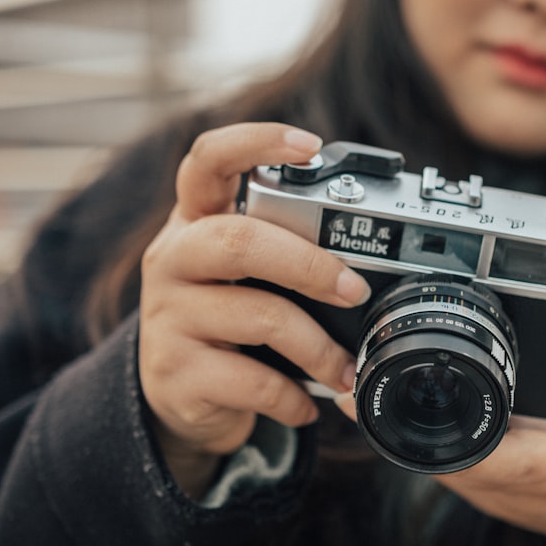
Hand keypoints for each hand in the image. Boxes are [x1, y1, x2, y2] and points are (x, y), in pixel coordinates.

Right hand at [139, 123, 370, 497]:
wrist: (179, 397)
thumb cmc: (229, 318)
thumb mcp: (248, 274)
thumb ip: (287, 250)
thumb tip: (377, 256)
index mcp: (196, 221)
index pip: (208, 160)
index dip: (255, 143)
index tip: (309, 145)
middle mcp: (173, 259)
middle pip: (239, 241)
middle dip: (311, 265)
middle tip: (354, 290)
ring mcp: (167, 318)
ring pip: (259, 318)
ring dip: (319, 349)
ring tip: (346, 369)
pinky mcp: (175, 373)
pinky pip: (254, 381)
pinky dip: (294, 396)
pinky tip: (306, 402)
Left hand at [336, 359, 545, 545]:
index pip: (487, 456)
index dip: (434, 431)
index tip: (395, 396)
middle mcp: (513, 486)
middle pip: (440, 458)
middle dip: (395, 421)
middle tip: (351, 381)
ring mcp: (496, 494)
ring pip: (435, 462)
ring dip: (400, 427)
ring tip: (363, 383)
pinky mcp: (488, 491)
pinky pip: (446, 462)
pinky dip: (421, 434)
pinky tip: (403, 403)